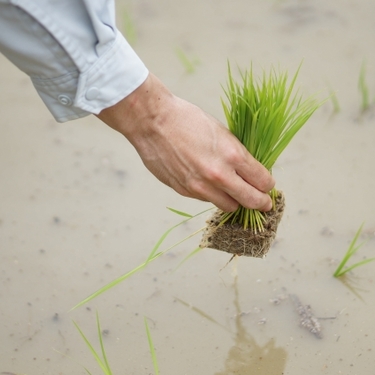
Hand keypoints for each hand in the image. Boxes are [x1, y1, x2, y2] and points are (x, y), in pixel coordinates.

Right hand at [97, 73, 274, 211]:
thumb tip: (247, 171)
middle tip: (263, 204)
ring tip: (233, 192)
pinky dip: (212, 195)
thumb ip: (235, 155)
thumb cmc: (187, 120)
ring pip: (229, 206)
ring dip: (234, 201)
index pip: (262, 181)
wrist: (152, 122)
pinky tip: (207, 182)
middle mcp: (219, 176)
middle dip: (261, 203)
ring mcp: (200, 187)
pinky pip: (206, 200)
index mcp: (232, 155)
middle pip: (251, 201)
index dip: (268, 185)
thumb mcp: (221, 132)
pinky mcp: (185, 191)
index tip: (267, 186)